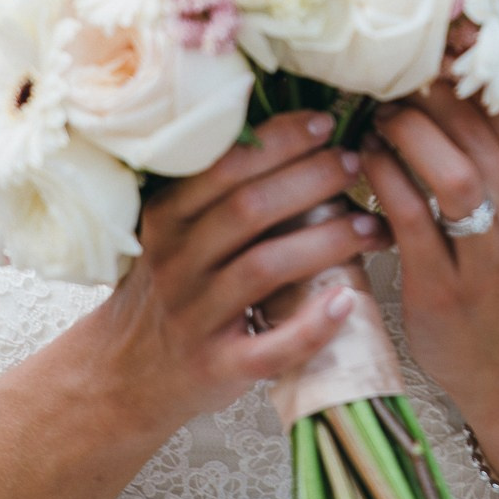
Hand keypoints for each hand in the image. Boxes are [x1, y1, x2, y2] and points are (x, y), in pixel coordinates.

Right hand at [84, 111, 389, 436]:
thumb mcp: (175, 234)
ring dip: (325, 241)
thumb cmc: (171, 290)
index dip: (278, 141)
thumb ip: (218, 194)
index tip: (324, 124)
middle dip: (310, 179)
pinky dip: (311, 327)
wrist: (127, 374)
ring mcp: (195, 317)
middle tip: (354, 165)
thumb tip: (294, 135)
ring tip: (370, 226)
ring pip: (264, 267)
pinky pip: (270, 349)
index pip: (223, 167)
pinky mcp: (218, 367)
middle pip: (248, 209)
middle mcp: (176, 263)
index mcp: (166, 219)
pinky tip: (347, 303)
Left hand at [360, 80, 498, 496]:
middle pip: (481, 133)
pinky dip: (383, 178)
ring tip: (380, 119)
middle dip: (429, 98)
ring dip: (408, 133)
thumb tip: (451, 90)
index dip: (463, 80)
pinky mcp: (445, 289)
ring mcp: (492, 259)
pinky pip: (409, 217)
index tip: (429, 61)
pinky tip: (365, 162)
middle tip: (393, 83)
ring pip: (454, 172)